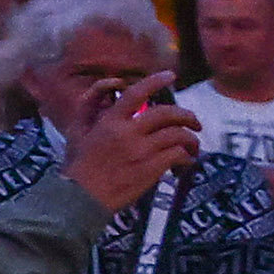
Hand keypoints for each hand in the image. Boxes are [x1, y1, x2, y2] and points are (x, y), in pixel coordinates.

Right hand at [68, 92, 195, 213]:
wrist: (83, 197)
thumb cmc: (79, 163)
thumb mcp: (77, 130)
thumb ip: (90, 105)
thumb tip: (110, 85)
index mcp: (109, 121)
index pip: (136, 94)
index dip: (155, 81)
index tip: (171, 76)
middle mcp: (128, 132)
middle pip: (166, 114)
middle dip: (187, 116)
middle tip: (195, 122)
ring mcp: (141, 151)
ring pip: (177, 135)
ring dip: (191, 139)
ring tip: (193, 146)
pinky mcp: (151, 169)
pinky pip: (178, 155)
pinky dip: (187, 157)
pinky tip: (186, 162)